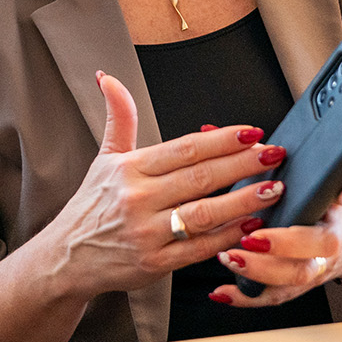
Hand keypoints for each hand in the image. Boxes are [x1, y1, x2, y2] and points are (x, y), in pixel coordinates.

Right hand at [39, 71, 289, 296]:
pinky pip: (200, 248)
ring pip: (204, 213)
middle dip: (242, 164)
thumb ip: (118, 118)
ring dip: (243, 199)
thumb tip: (107, 77)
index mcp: (129, 169)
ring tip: (273, 188)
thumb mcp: (103, 158)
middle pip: (200, 177)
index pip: (183, 149)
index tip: (251, 132)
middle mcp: (137, 198)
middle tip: (273, 153)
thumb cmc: (92, 206)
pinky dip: (228, 236)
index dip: (220, 140)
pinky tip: (252, 225)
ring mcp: (147, 232)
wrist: (68, 257)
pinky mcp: (155, 263)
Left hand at [208, 178, 341, 306]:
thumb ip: (324, 172)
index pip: (317, 240)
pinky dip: (244, 297)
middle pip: (299, 270)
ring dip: (253, 277)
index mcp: (331, 230)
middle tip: (239, 246)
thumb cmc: (332, 205)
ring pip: (284, 287)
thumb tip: (303, 166)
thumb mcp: (334, 183)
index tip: (258, 229)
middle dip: (266, 262)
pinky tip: (220, 292)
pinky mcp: (291, 287)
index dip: (288, 240)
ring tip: (227, 258)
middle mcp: (321, 258)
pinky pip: (269, 298)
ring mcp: (306, 276)